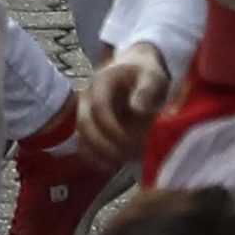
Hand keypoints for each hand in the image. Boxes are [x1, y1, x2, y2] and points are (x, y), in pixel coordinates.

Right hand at [78, 46, 169, 167]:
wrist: (137, 70)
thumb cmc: (146, 74)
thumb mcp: (153, 76)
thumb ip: (147, 90)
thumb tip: (136, 109)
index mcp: (102, 82)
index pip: (99, 107)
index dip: (112, 128)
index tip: (131, 142)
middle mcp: (88, 97)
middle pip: (85, 125)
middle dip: (105, 146)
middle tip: (129, 156)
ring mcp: (86, 112)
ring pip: (81, 138)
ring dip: (100, 155)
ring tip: (123, 162)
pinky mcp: (89, 126)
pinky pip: (84, 146)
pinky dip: (96, 159)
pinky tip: (114, 165)